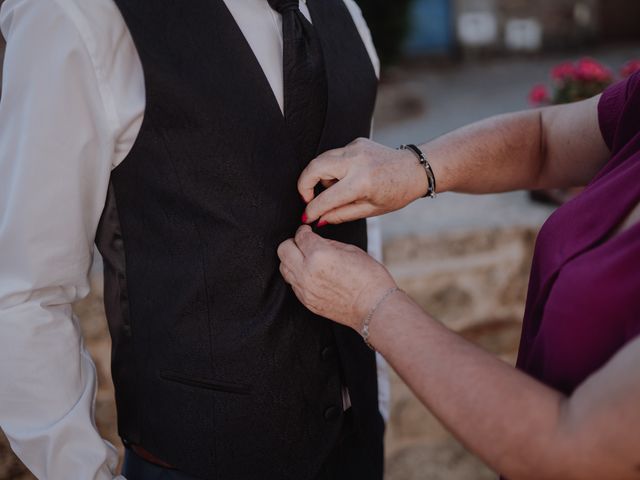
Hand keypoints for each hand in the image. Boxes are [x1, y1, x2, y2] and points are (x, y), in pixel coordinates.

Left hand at [277, 225, 396, 329]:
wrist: (374, 308)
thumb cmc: (369, 278)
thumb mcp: (351, 250)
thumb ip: (328, 243)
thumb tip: (316, 240)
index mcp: (319, 255)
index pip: (300, 236)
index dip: (304, 231)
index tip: (307, 231)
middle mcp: (307, 272)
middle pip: (283, 250)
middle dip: (292, 242)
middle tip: (303, 243)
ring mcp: (305, 289)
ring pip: (284, 268)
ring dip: (292, 259)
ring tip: (306, 259)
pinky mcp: (306, 301)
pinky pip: (293, 284)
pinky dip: (298, 275)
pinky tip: (311, 274)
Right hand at [299, 138, 427, 225]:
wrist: (414, 169)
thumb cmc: (396, 193)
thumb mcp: (370, 210)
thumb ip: (341, 214)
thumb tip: (319, 219)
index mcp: (362, 182)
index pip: (326, 198)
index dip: (312, 210)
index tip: (306, 217)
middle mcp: (356, 161)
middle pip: (314, 168)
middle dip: (304, 185)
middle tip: (308, 199)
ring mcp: (355, 148)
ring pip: (322, 160)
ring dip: (320, 177)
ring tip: (335, 190)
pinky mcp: (355, 142)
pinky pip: (334, 156)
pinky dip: (333, 169)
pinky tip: (347, 177)